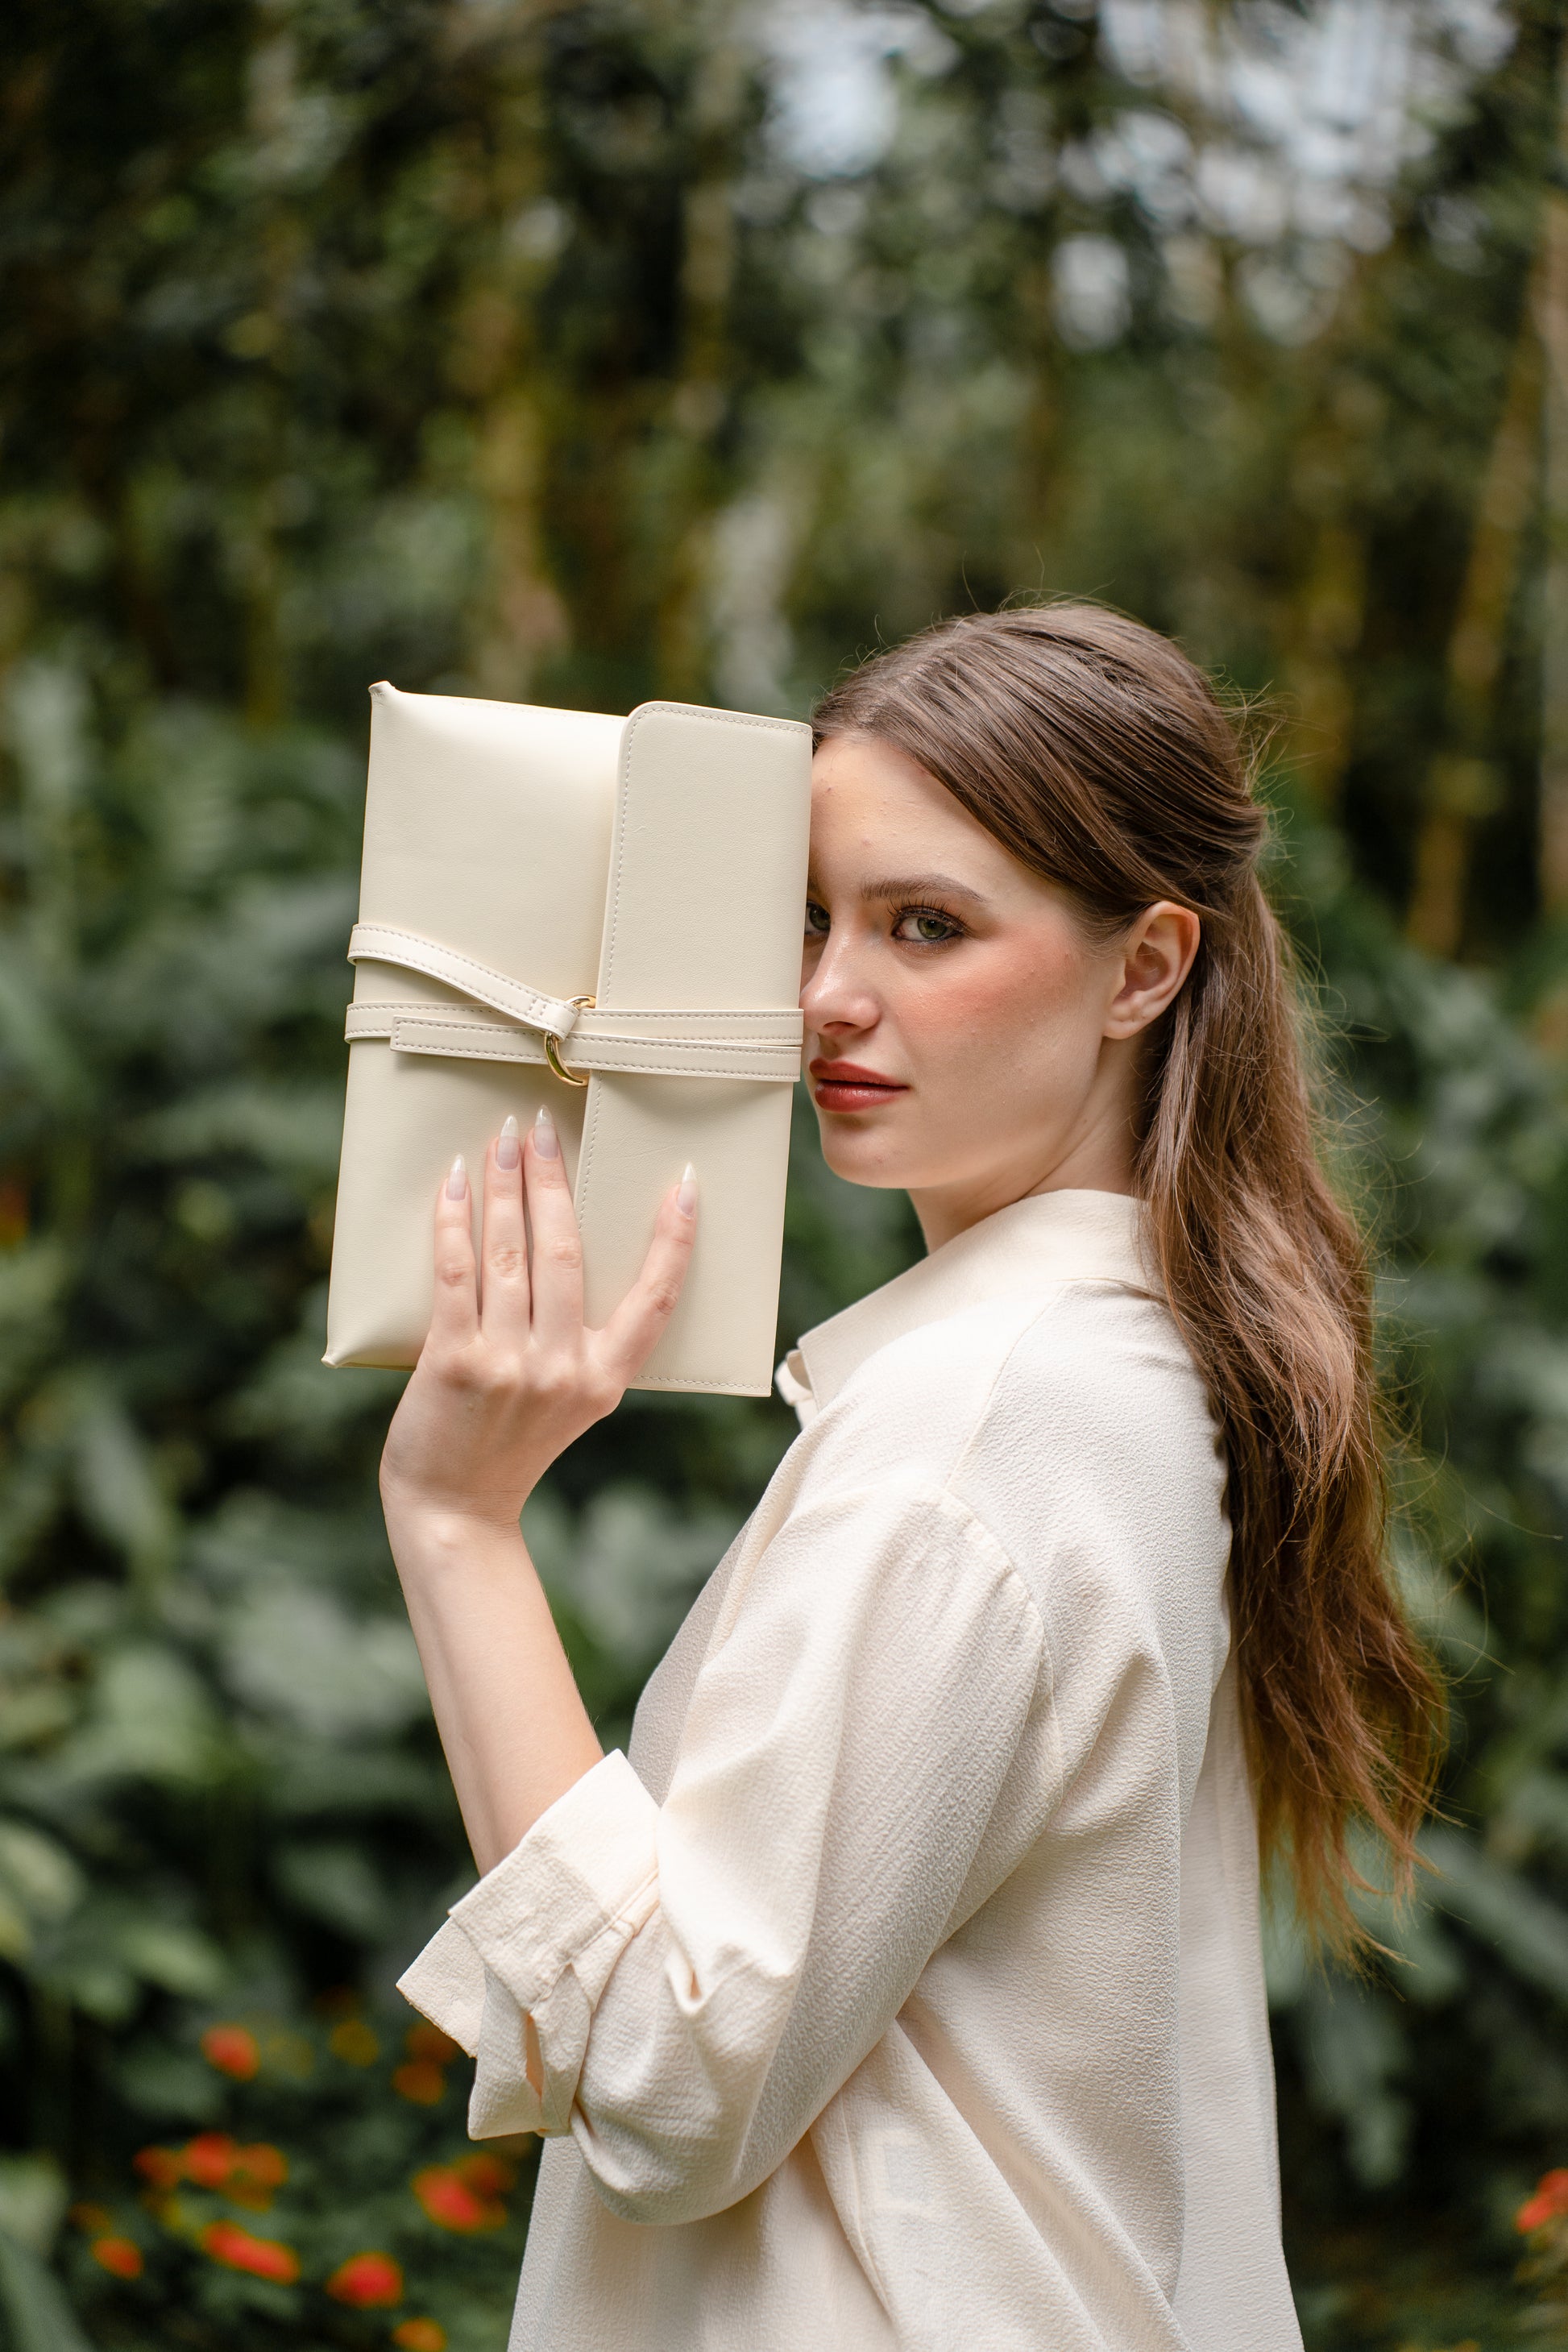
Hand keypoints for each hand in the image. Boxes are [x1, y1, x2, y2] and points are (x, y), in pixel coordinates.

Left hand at [380, 1107, 696, 1540]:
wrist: (454, 1508)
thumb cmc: (510, 1445)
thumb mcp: (572, 1401)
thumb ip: (581, 1342)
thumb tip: (569, 1249)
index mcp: (605, 1379)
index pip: (655, 1297)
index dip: (673, 1239)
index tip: (684, 1182)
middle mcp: (564, 1369)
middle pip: (566, 1252)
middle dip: (553, 1179)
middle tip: (544, 1125)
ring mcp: (510, 1365)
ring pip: (511, 1253)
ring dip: (506, 1185)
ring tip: (501, 1137)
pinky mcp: (455, 1361)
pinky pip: (457, 1274)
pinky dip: (455, 1222)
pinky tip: (453, 1184)